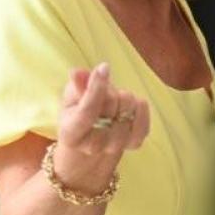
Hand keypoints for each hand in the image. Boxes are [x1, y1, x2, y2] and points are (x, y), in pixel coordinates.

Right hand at [55, 63, 149, 179]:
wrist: (93, 139)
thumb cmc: (78, 114)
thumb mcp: (72, 98)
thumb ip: (76, 85)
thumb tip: (77, 73)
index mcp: (71, 134)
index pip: (87, 111)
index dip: (96, 87)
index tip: (104, 67)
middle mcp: (93, 145)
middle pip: (110, 102)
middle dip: (108, 90)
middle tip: (103, 94)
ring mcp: (115, 146)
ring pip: (128, 106)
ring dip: (123, 97)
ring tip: (114, 103)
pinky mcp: (135, 143)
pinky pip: (144, 114)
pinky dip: (139, 105)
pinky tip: (131, 106)